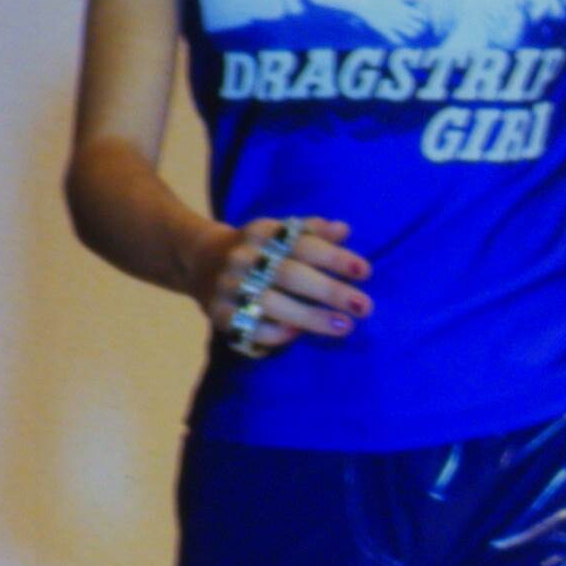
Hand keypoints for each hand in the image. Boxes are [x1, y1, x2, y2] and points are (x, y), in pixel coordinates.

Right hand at [202, 213, 367, 356]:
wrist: (200, 260)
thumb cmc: (258, 249)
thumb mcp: (279, 233)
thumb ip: (312, 232)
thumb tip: (343, 230)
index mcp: (261, 233)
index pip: (301, 243)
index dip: (334, 257)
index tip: (365, 271)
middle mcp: (243, 258)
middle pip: (290, 274)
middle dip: (329, 291)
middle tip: (364, 306)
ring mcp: (228, 286)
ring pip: (271, 303)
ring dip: (310, 317)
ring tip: (344, 326)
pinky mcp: (218, 314)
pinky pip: (249, 328)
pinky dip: (275, 333)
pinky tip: (299, 336)